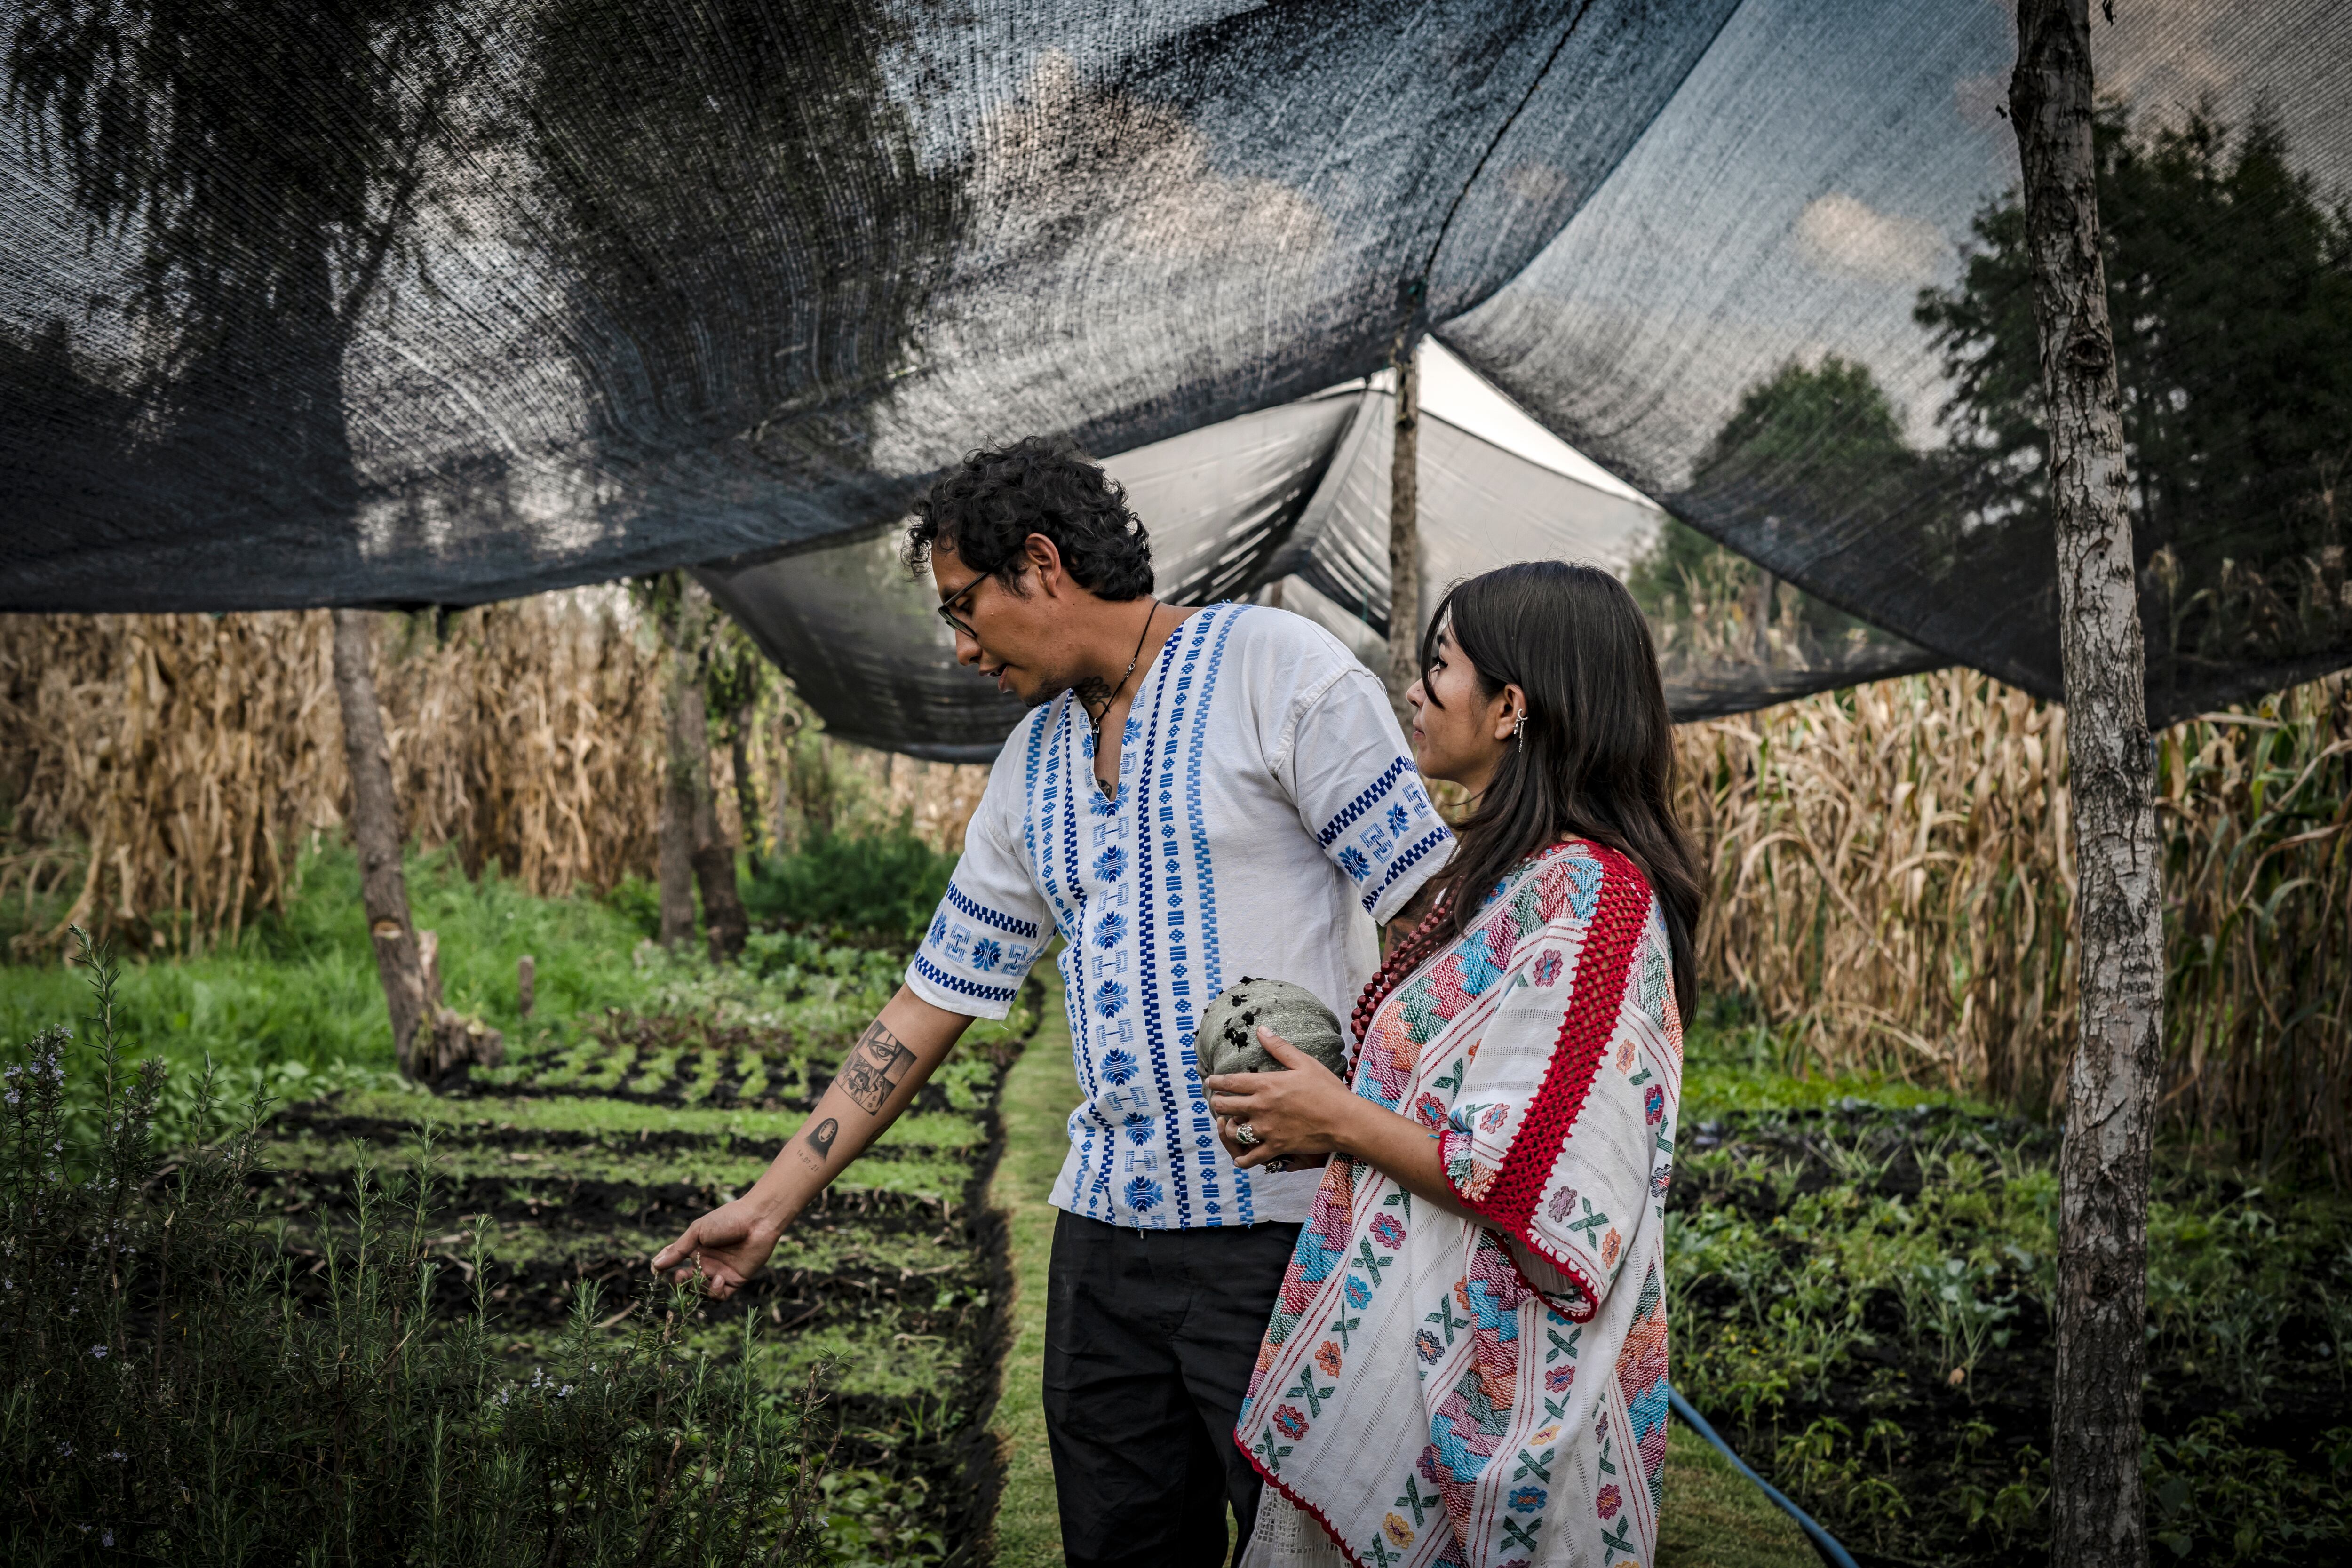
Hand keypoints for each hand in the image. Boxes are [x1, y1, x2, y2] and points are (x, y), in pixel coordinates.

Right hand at [651, 1194, 787, 1299]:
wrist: (757, 1220)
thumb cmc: (727, 1219)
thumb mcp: (698, 1231)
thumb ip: (678, 1250)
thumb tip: (656, 1264)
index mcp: (695, 1248)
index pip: (674, 1262)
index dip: (663, 1267)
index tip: (656, 1271)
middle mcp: (706, 1262)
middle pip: (685, 1281)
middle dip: (679, 1283)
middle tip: (680, 1276)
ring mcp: (719, 1272)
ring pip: (700, 1292)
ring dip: (697, 1288)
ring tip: (702, 1275)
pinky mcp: (734, 1281)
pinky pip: (719, 1296)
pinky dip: (714, 1292)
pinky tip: (718, 1279)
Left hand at [1206, 1026, 1357, 1171]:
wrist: (1344, 1120)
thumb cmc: (1327, 1089)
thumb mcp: (1304, 1062)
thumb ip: (1279, 1047)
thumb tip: (1261, 1030)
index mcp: (1266, 1084)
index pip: (1231, 1082)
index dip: (1216, 1082)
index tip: (1210, 1082)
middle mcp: (1261, 1106)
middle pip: (1225, 1106)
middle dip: (1217, 1103)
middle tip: (1217, 1102)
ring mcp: (1266, 1129)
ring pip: (1234, 1131)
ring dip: (1228, 1128)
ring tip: (1230, 1125)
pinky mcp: (1275, 1146)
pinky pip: (1251, 1157)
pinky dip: (1243, 1159)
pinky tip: (1240, 1159)